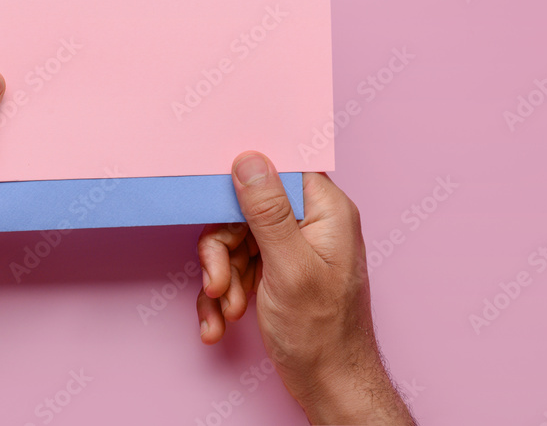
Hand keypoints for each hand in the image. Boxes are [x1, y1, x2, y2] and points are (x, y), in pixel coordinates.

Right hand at [196, 152, 414, 424]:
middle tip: (217, 282)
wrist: (330, 387)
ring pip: (235, 240)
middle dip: (223, 250)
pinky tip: (220, 320)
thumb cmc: (322, 334)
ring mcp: (292, 247)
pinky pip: (237, 266)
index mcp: (326, 210)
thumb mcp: (289, 267)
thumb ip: (268, 211)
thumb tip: (249, 158)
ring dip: (222, 277)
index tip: (217, 205)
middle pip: (245, 209)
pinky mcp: (276, 270)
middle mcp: (311, 223)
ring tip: (225, 309)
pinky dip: (223, 293)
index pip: (277, 170)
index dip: (242, 181)